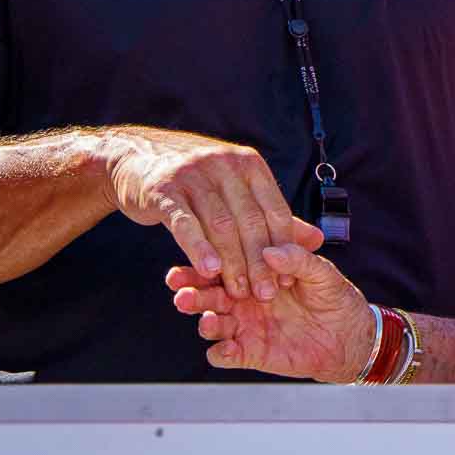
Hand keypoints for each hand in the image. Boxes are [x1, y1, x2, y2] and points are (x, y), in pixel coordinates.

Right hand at [101, 127, 320, 302]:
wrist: (137, 159)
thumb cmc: (196, 182)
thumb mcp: (237, 190)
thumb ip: (274, 216)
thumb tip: (318, 240)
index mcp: (249, 165)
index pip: (274, 210)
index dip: (283, 247)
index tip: (288, 280)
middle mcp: (225, 165)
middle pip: (249, 221)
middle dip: (260, 262)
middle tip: (266, 294)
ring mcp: (194, 175)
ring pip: (221, 225)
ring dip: (232, 263)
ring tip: (240, 294)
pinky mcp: (164, 190)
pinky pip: (185, 223)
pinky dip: (198, 248)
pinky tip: (209, 272)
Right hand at [168, 243, 373, 381]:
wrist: (350, 334)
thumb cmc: (333, 296)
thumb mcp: (320, 272)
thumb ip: (296, 259)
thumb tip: (270, 251)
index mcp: (254, 274)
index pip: (223, 266)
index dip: (205, 262)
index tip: (195, 258)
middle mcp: (242, 300)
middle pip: (208, 295)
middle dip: (193, 293)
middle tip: (183, 292)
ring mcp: (244, 327)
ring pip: (212, 323)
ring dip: (204, 321)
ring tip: (208, 320)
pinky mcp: (250, 352)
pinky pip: (225, 355)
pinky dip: (221, 353)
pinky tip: (226, 348)